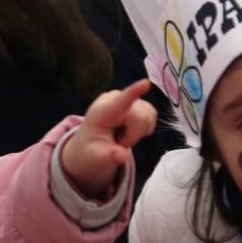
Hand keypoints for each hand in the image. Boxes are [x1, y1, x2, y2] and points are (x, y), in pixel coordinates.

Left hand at [59, 79, 157, 197]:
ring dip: (138, 132)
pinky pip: (151, 115)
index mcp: (101, 112)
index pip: (120, 101)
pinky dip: (143, 127)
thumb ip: (109, 157)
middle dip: (134, 135)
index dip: (134, 92)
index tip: (146, 83)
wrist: (90, 146)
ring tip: (122, 137)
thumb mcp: (96, 159)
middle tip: (119, 142)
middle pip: (141, 117)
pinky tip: (129, 131)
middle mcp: (114, 99)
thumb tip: (122, 156)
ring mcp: (126, 99)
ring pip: (148, 116)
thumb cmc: (91, 152)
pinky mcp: (136, 102)